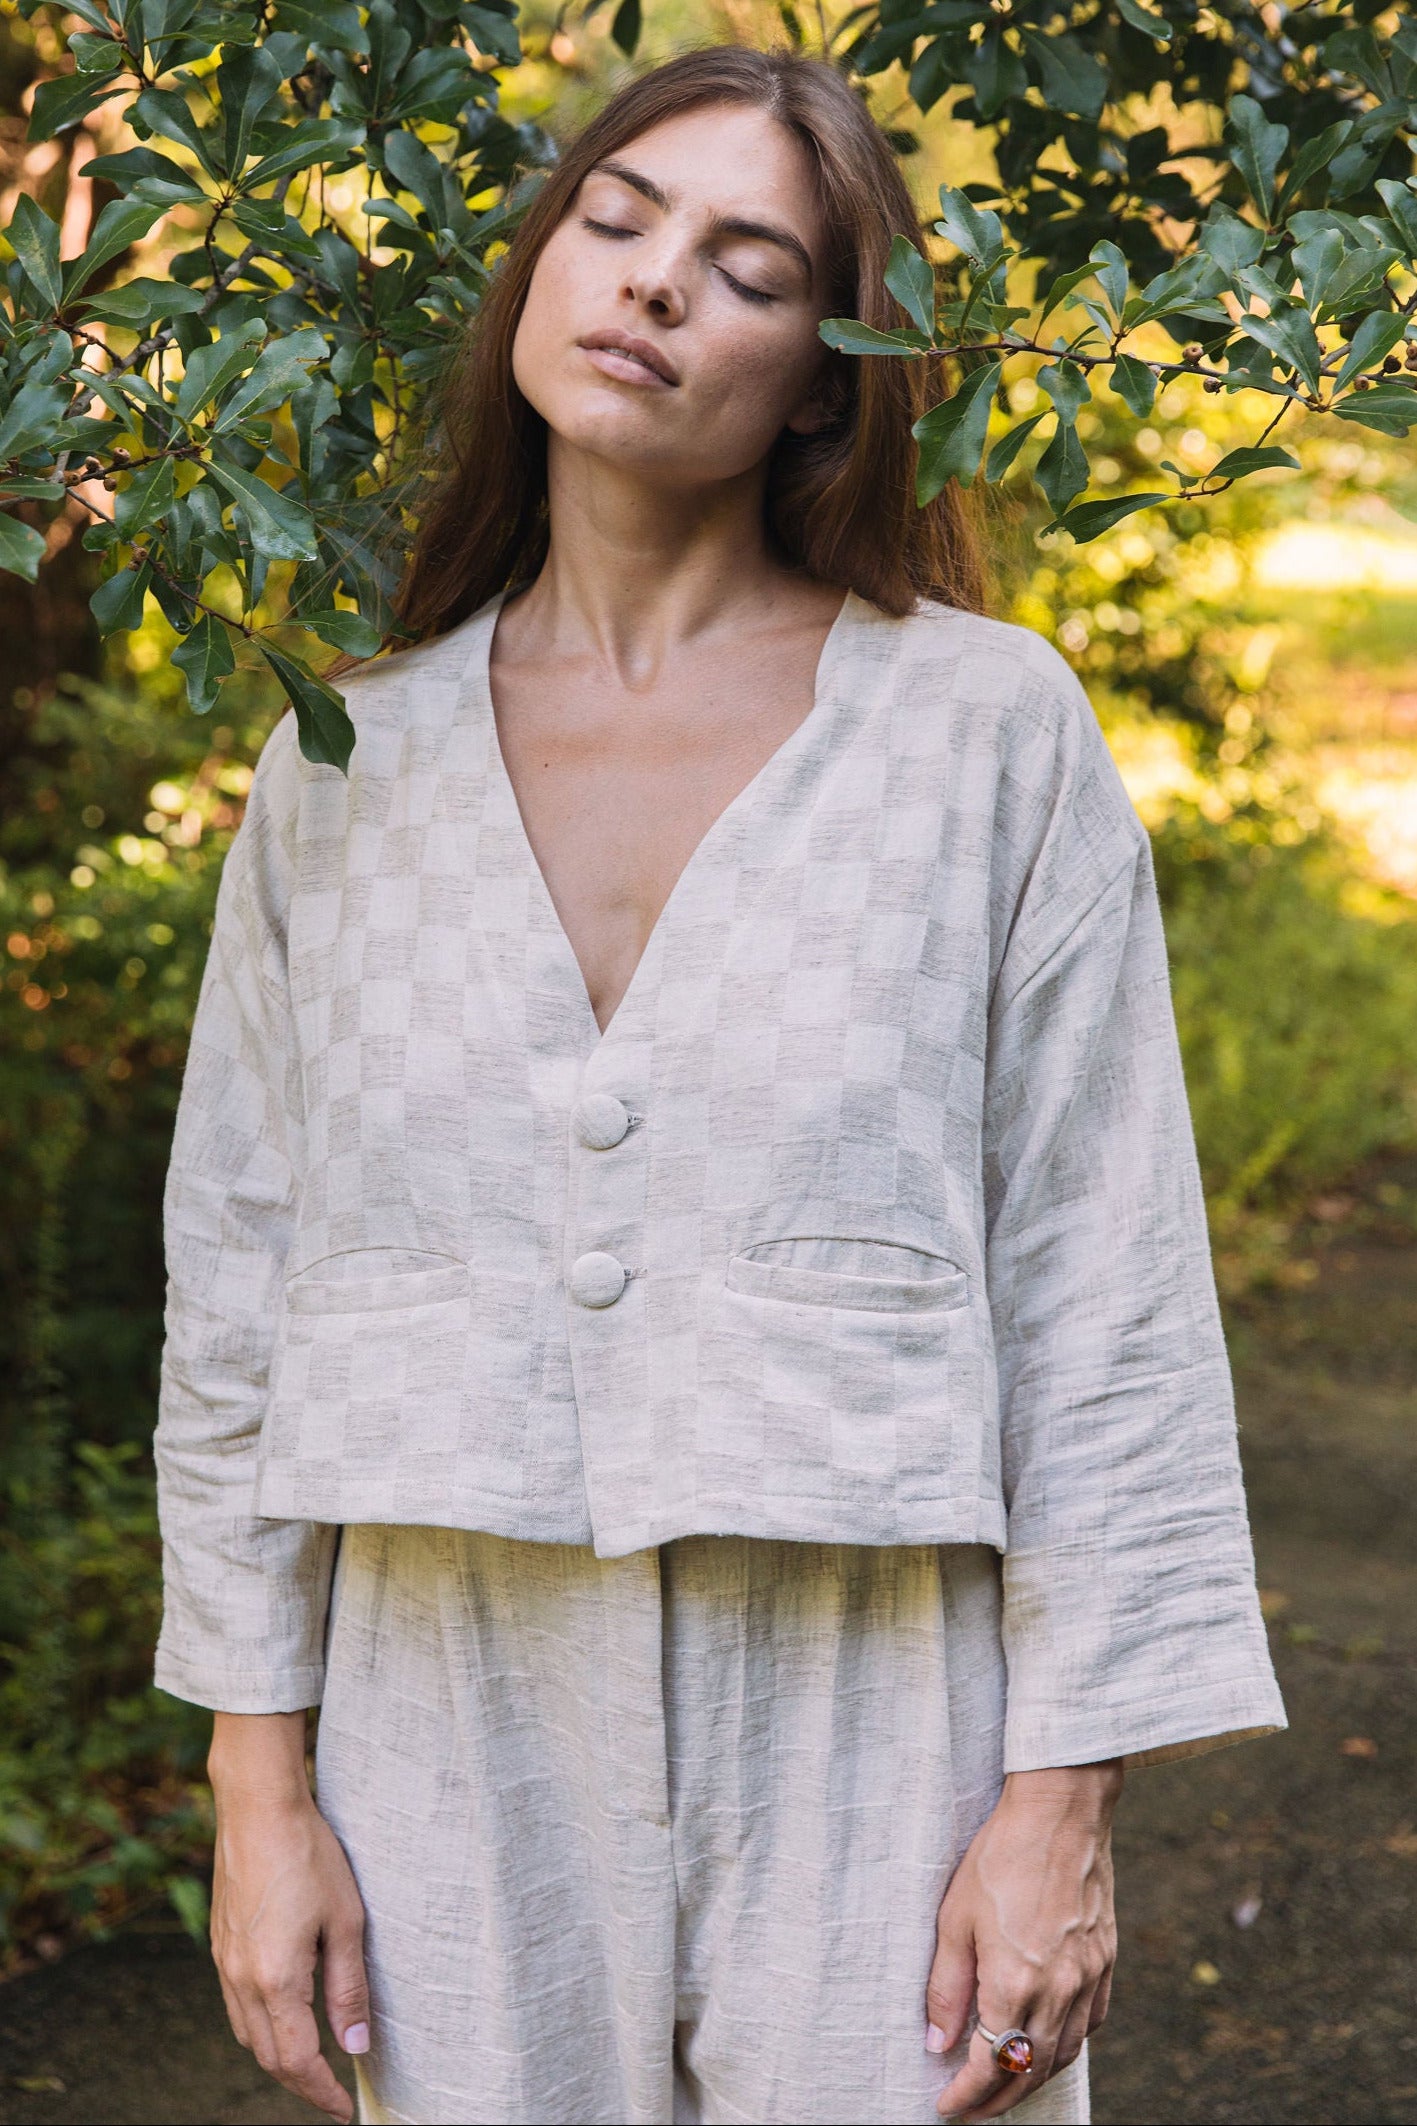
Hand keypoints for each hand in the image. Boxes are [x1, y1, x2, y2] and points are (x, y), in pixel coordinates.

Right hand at [208, 1711, 369, 2124]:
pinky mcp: (220, 1943)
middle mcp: (241, 1980)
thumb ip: (348, 1987)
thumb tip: (356, 2044)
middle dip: (301, 2082)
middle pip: (268, 2056)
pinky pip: (236, 2005)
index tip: (345, 2109)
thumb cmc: (309, 1855)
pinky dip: (259, 2026)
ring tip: (313, 2063)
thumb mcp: (345, 1921)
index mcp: (275, 1980)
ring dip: (278, 2057)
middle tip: (333, 2093)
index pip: (298, 2060)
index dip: (322, 2092)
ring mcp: (224, 1962)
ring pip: (247, 2034)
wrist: (258, 1808)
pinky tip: (282, 2015)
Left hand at [925, 1761, 1122, 2120]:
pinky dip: (1067, 2047)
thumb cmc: (1000, 1856)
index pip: (991, 2063)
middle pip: (1029, 2070)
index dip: (967, 2094)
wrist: (1061, 1812)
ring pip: (1063, 2054)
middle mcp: (1059, 1989)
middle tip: (971, 2110)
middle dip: (998, 2099)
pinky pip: (1091, 2024)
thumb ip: (947, 1986)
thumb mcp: (955, 1918)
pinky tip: (1048, 2045)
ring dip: (1032, 2079)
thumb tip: (938, 2042)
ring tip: (1005, 2086)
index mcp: (1016, 1982)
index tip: (947, 2107)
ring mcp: (1088, 1977)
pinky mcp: (1105, 1960)